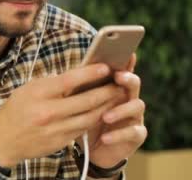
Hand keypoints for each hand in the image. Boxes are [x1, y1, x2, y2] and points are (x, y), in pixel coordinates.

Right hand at [0, 63, 125, 167]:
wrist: (2, 141)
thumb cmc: (15, 111)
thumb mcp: (27, 90)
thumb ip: (51, 84)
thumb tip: (78, 75)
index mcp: (37, 94)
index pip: (69, 80)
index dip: (90, 73)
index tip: (105, 67)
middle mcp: (47, 111)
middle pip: (86, 100)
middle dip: (107, 91)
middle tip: (120, 83)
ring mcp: (55, 129)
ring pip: (90, 116)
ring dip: (107, 106)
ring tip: (116, 97)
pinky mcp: (61, 142)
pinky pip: (84, 129)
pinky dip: (95, 119)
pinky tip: (103, 112)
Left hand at [78, 54, 147, 168]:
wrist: (91, 147)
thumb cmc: (84, 118)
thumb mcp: (78, 101)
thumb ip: (78, 88)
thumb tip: (63, 74)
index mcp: (114, 86)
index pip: (121, 69)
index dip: (125, 61)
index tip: (125, 53)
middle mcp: (128, 98)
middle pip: (134, 83)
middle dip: (127, 78)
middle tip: (118, 76)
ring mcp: (135, 116)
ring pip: (137, 106)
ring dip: (121, 109)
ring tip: (105, 116)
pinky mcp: (136, 135)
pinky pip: (133, 132)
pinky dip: (118, 134)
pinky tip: (105, 137)